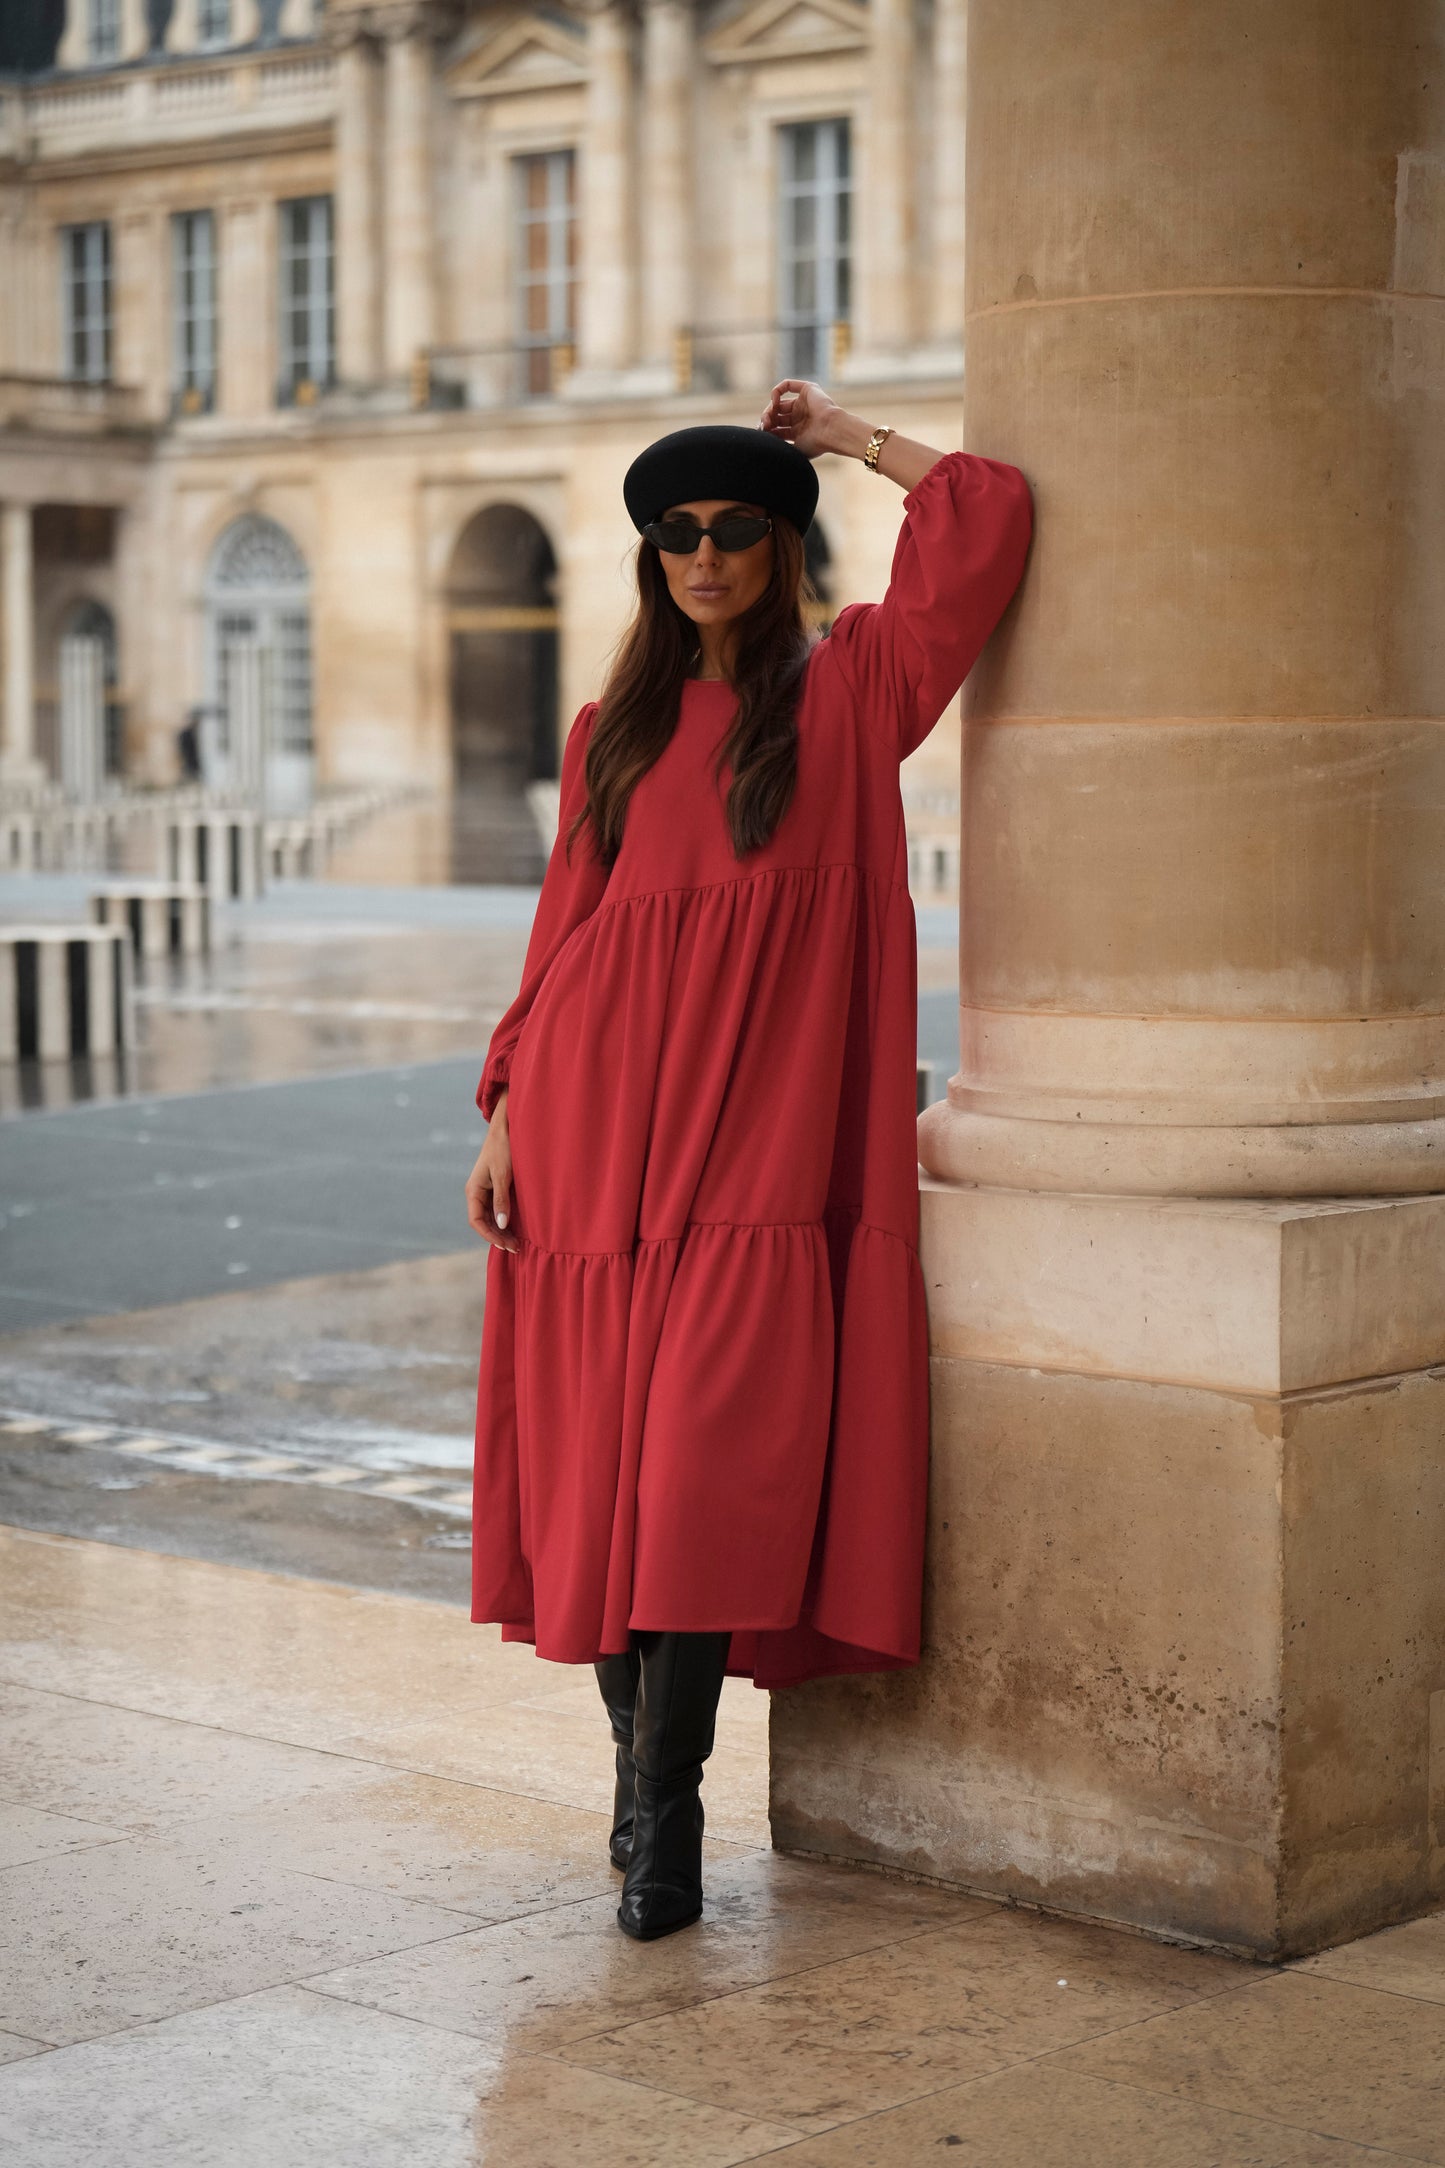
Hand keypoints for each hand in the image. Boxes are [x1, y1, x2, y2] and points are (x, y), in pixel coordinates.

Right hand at [465, 1092, 520, 1252]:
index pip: (476, 1221)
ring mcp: (486, 1191)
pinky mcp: (495, 1188)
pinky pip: (497, 1210)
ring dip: (502, 1231)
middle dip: (498, 1237)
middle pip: (483, 1222)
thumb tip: (502, 1225)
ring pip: (490, 1218)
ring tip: (517, 1243)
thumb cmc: (504, 1149)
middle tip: (516, 1248)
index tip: (505, 1245)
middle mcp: (477, 1192)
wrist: (507, 1128)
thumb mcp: (504, 1175)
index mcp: (473, 1190)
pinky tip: (516, 1228)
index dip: (490, 1236)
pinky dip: (505, 1221)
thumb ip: (502, 1200)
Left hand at [760, 378, 845, 460]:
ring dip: (770, 408)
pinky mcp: (808, 389)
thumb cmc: (815, 444)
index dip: (767, 430)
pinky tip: (774, 400)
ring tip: (768, 417)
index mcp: (799, 431)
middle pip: (776, 416)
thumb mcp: (794, 449)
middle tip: (764, 425)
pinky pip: (788, 385)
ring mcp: (804, 403)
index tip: (762, 434)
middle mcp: (801, 416)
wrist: (831, 431)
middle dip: (768, 420)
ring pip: (779, 403)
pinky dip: (777, 391)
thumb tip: (764, 442)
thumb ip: (780, 445)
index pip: (777, 428)